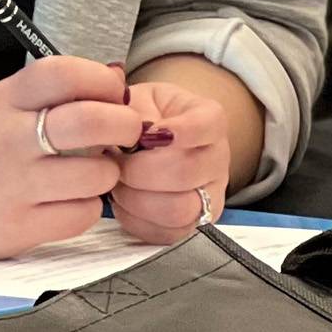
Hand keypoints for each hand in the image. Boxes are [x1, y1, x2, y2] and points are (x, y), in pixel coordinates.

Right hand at [0, 57, 137, 259]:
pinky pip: (82, 215)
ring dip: (107, 173)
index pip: (62, 73)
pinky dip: (86, 208)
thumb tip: (109, 83)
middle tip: (127, 132)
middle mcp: (5, 140)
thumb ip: (40, 96)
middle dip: (124, 125)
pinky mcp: (17, 228)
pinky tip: (69, 200)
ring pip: (96, 174)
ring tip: (92, 172)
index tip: (114, 91)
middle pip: (90, 122)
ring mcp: (11, 186)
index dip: (101, 80)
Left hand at [112, 81, 230, 243]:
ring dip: (136, 198)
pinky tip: (122, 202)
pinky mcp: (192, 224)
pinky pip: (166, 234)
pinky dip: (136, 220)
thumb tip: (113, 123)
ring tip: (117, 183)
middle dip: (138, 170)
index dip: (175, 132)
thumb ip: (127, 107)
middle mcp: (217, 159)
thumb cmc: (143, 114)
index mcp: (210, 119)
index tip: (143, 134)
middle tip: (114, 161)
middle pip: (185, 173)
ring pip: (178, 209)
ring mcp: (209, 196)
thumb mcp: (137, 97)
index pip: (206, 126)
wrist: (153, 137)